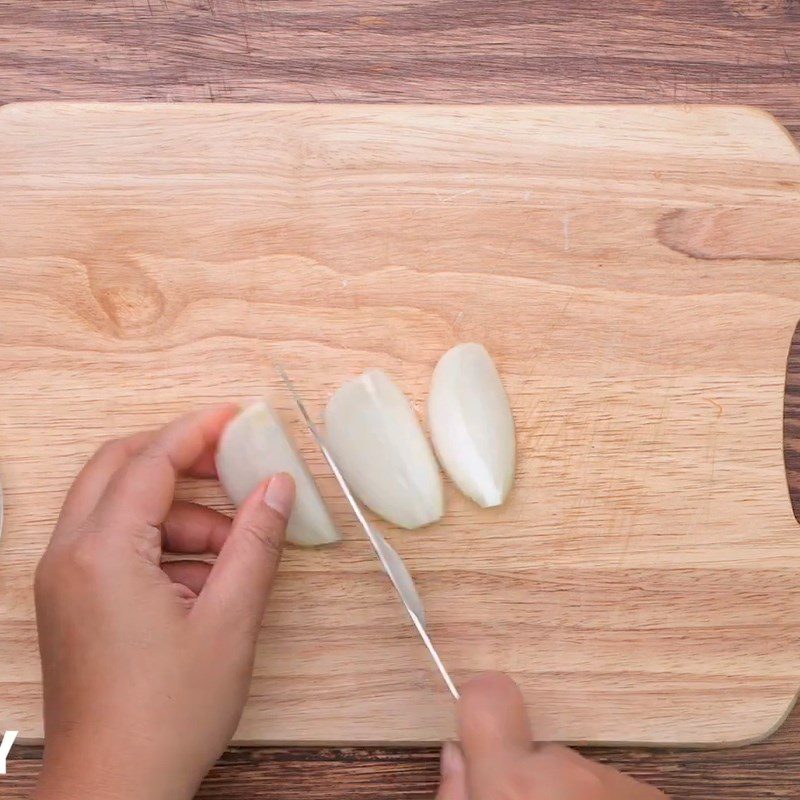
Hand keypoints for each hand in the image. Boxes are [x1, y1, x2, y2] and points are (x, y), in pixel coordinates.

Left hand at [33, 406, 295, 799]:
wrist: (114, 792)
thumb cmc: (168, 715)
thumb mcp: (229, 620)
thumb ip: (255, 543)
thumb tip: (277, 487)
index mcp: (102, 553)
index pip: (150, 462)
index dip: (197, 432)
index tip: (235, 416)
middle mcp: (68, 557)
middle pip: (117, 468)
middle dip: (176, 459)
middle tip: (229, 463)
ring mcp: (63, 581)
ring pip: (115, 508)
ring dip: (175, 511)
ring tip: (230, 548)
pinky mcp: (70, 603)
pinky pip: (111, 544)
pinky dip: (157, 542)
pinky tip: (202, 579)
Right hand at [437, 673, 667, 798]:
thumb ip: (457, 794)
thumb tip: (457, 757)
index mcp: (512, 784)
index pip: (487, 697)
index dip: (480, 706)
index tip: (478, 734)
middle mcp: (566, 774)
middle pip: (537, 751)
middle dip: (530, 781)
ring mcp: (617, 786)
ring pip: (579, 776)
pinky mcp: (653, 797)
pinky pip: (615, 792)